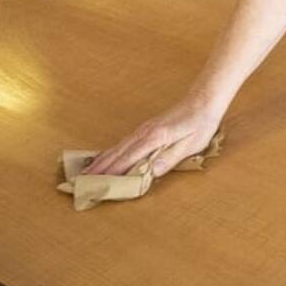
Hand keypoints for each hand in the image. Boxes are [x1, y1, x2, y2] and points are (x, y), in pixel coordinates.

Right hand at [83, 95, 223, 177]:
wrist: (203, 99)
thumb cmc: (201, 123)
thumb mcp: (191, 145)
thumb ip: (169, 159)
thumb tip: (149, 174)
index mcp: (155, 138)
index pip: (128, 159)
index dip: (112, 174)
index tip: (98, 186)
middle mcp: (144, 132)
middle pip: (117, 153)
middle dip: (99, 169)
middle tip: (82, 184)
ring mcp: (143, 129)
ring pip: (117, 147)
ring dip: (101, 161)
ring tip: (86, 174)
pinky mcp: (145, 128)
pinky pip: (123, 143)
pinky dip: (110, 152)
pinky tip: (104, 158)